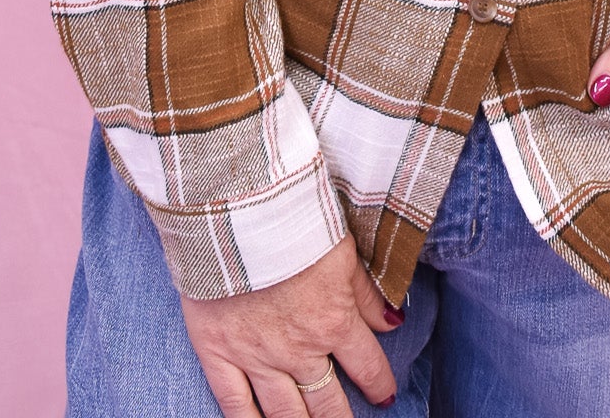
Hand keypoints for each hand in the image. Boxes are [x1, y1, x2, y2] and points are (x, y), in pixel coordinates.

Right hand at [180, 233, 400, 416]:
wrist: (234, 211)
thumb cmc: (292, 221)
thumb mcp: (341, 250)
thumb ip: (365, 292)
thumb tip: (392, 322)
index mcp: (333, 321)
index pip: (366, 367)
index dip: (379, 385)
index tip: (384, 397)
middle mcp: (298, 349)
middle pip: (327, 402)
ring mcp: (256, 357)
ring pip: (285, 413)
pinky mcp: (218, 353)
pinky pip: (235, 405)